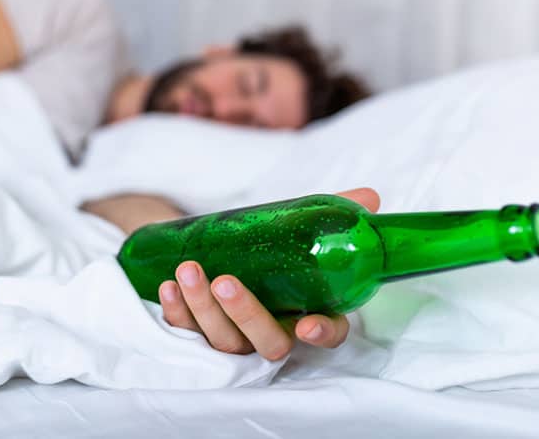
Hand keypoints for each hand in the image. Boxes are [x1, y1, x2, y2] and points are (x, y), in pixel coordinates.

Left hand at [158, 188, 380, 359]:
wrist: (224, 248)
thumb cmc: (275, 245)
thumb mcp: (303, 228)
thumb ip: (332, 214)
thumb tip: (369, 196)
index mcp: (309, 310)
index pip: (328, 335)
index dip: (322, 333)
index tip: (307, 324)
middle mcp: (274, 331)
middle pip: (267, 342)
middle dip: (244, 314)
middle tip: (225, 281)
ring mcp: (236, 337)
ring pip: (223, 339)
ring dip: (202, 307)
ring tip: (188, 269)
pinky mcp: (200, 332)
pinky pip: (187, 332)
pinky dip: (177, 311)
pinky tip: (169, 285)